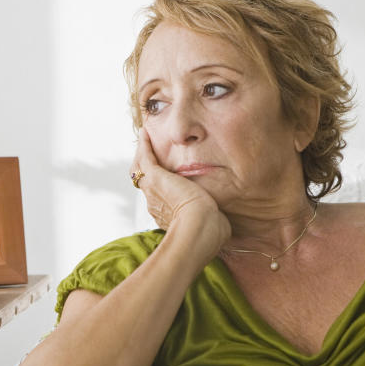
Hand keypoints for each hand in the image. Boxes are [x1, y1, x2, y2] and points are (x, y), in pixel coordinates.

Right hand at [131, 128, 230, 258]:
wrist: (199, 230)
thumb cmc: (209, 234)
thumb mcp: (212, 225)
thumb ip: (215, 220)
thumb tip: (223, 221)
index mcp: (167, 216)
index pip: (160, 199)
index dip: (161, 190)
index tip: (166, 183)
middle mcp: (154, 204)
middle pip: (146, 183)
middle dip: (146, 170)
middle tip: (146, 156)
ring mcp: (152, 191)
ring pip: (141, 170)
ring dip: (142, 154)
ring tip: (144, 139)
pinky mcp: (156, 178)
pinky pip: (145, 157)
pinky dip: (144, 145)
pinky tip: (145, 132)